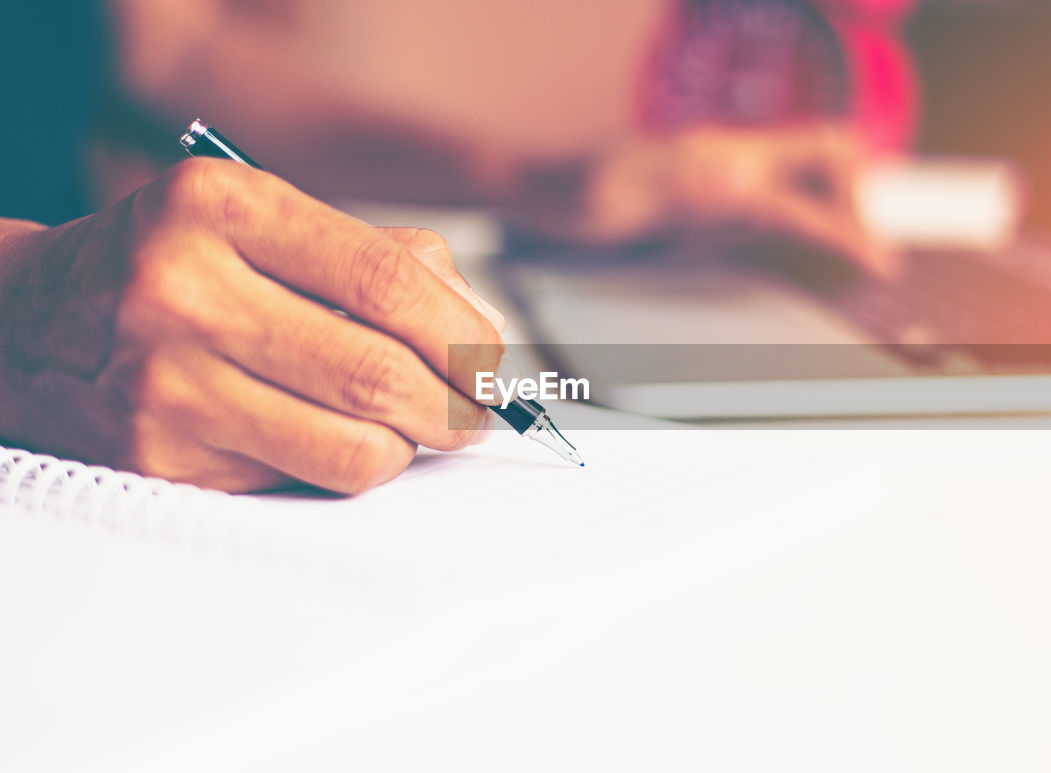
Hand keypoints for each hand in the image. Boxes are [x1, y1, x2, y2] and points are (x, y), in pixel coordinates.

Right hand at [0, 158, 504, 493]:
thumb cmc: (173, 266)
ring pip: (351, 448)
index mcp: (220, 206)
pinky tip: (338, 439)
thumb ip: (380, 257)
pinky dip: (344, 468)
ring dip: (410, 448)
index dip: (463, 333)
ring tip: (415, 428)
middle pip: (377, 373)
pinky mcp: (157, 458)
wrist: (27, 320)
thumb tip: (481, 328)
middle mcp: (183, 290)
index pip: (386, 279)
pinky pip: (299, 482)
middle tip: (477, 412)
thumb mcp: (262, 221)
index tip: (494, 361)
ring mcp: (163, 382)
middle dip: (456, 406)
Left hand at [510, 123, 897, 277]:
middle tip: (868, 251)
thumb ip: (683, 186)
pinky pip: (769, 198)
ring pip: (801, 174)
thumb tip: (744, 180)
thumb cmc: (565, 192)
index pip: (808, 181)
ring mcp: (716, 170)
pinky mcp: (702, 192)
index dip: (848, 223)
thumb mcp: (617, 193)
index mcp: (715, 157)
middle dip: (858, 197)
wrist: (529, 186)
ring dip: (834, 206)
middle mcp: (726, 156)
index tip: (877, 261)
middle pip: (825, 153)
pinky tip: (799, 243)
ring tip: (859, 250)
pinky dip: (798, 219)